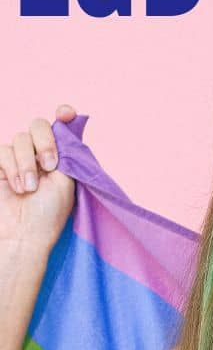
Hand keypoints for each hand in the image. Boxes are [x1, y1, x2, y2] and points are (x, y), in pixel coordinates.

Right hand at [0, 104, 77, 255]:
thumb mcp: (66, 182)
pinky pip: (3, 151)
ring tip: (29, 188)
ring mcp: (17, 159)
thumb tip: (69, 124)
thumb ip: (67, 153)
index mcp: (59, 158)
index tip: (65, 113)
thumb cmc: (48, 214)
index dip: (63, 116)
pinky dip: (12, 168)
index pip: (60, 128)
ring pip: (20, 138)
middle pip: (38, 125)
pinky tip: (17, 187)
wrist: (24, 235)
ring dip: (26, 164)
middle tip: (49, 166)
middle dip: (45, 143)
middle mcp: (38, 155)